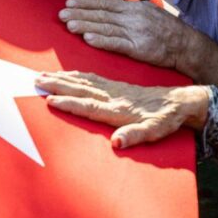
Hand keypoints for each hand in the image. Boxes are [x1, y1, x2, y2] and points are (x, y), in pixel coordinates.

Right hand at [36, 71, 209, 148]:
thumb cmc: (166, 120)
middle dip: (58, 85)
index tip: (49, 99)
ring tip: (44, 75)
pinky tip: (69, 74)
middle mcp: (114, 97)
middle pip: (81, 90)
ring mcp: (115, 90)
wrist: (181, 102)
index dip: (69, 103)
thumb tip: (116, 142)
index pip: (89, 105)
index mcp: (119, 109)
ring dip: (63, 78)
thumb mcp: (155, 131)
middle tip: (36, 80)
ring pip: (84, 82)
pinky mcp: (118, 86)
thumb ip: (135, 136)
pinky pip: (92, 78)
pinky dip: (77, 75)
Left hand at [59, 0, 193, 69]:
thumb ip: (129, 11)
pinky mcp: (139, 48)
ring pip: (106, 27)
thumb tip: (110, 8)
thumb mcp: (148, 12)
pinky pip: (117, 43)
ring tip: (69, 25)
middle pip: (102, 14)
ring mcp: (136, 32)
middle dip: (80, 13)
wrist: (186, 45)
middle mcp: (134, 17)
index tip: (69, 3)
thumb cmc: (166, 30)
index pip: (105, 3)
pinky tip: (89, 38)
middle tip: (61, 14)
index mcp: (134, 7)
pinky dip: (102, 40)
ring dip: (86, 25)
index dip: (86, 3)